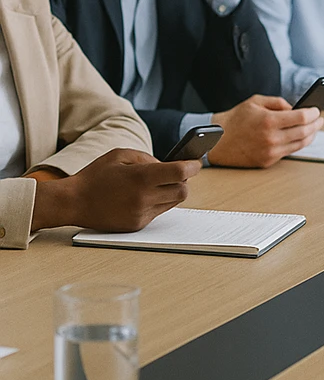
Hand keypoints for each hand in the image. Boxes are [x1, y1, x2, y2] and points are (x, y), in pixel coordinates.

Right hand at [30, 148, 199, 232]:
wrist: (72, 202)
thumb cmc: (96, 175)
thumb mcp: (121, 155)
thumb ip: (148, 158)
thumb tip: (168, 165)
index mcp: (141, 177)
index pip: (181, 172)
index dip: (193, 166)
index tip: (196, 162)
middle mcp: (143, 198)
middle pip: (183, 190)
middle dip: (184, 180)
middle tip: (178, 173)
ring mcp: (140, 214)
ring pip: (173, 202)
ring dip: (172, 191)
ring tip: (161, 183)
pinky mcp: (136, 225)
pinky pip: (159, 212)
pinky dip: (158, 202)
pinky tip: (146, 195)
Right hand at [208, 94, 322, 167]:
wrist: (216, 142)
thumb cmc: (235, 119)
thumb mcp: (256, 102)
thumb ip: (278, 102)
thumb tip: (296, 108)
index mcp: (269, 121)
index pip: (301, 117)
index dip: (313, 113)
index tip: (317, 109)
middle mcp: (271, 138)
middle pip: (304, 132)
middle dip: (316, 124)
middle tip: (320, 119)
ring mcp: (270, 152)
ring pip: (300, 144)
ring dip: (310, 135)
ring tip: (314, 128)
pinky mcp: (267, 162)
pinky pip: (289, 152)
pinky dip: (297, 143)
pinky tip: (300, 137)